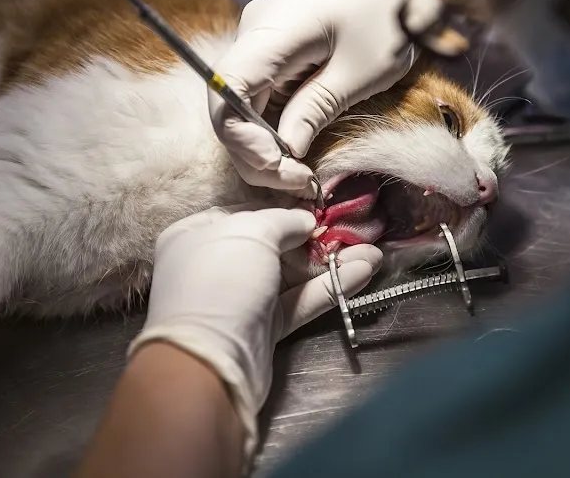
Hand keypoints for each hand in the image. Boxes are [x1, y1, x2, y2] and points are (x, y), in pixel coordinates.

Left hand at [128, 203, 382, 459]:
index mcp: (197, 234)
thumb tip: (305, 220)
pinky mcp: (263, 329)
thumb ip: (283, 220)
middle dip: (315, 239)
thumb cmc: (222, 280)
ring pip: (291, 276)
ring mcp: (241, 299)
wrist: (210, 361)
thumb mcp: (251, 232)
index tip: (319, 209)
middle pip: (273, 245)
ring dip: (330, 264)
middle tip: (355, 232)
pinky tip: (362, 273)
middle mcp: (217, 264)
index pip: (246, 214)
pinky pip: (298, 301)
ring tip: (372, 254)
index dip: (283, 211)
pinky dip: (327, 288)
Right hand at [208, 0, 421, 195]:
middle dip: (257, 157)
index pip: (227, 93)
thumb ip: (317, 108)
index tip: (281, 167)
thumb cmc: (384, 17)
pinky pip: (257, 108)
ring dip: (264, 154)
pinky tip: (296, 160)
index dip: (243, 139)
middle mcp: (250, 39)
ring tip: (301, 178)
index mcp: (269, 33)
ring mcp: (256, 51)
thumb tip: (286, 151)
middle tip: (299, 184)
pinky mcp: (268, 64)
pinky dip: (271, 139)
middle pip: (228, 111)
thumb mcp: (360, 70)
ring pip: (240, 115)